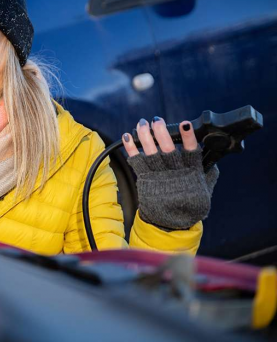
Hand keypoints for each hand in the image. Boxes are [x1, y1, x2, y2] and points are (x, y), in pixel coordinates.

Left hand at [120, 116, 218, 230]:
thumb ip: (209, 174)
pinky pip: (135, 161)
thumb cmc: (190, 204)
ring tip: (142, 123)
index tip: (184, 124)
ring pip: (150, 152)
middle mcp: (174, 173)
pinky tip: (127, 136)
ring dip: (145, 136)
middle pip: (167, 149)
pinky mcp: (145, 179)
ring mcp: (158, 176)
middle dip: (161, 132)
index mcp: (191, 173)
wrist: (172, 223)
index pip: (191, 151)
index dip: (188, 137)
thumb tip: (215, 161)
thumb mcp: (205, 190)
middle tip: (157, 119)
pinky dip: (130, 148)